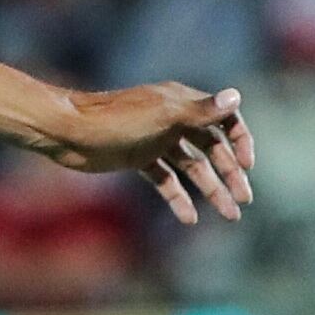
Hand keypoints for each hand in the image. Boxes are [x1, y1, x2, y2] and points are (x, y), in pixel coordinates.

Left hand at [45, 83, 256, 224]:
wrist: (67, 132)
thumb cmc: (116, 120)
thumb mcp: (163, 115)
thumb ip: (201, 111)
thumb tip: (236, 95)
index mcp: (181, 102)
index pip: (223, 118)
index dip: (239, 140)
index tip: (246, 166)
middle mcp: (172, 119)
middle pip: (211, 147)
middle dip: (230, 173)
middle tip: (245, 200)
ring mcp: (154, 140)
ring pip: (191, 167)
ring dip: (211, 189)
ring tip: (230, 215)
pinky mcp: (137, 158)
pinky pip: (164, 179)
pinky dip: (177, 197)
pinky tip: (190, 219)